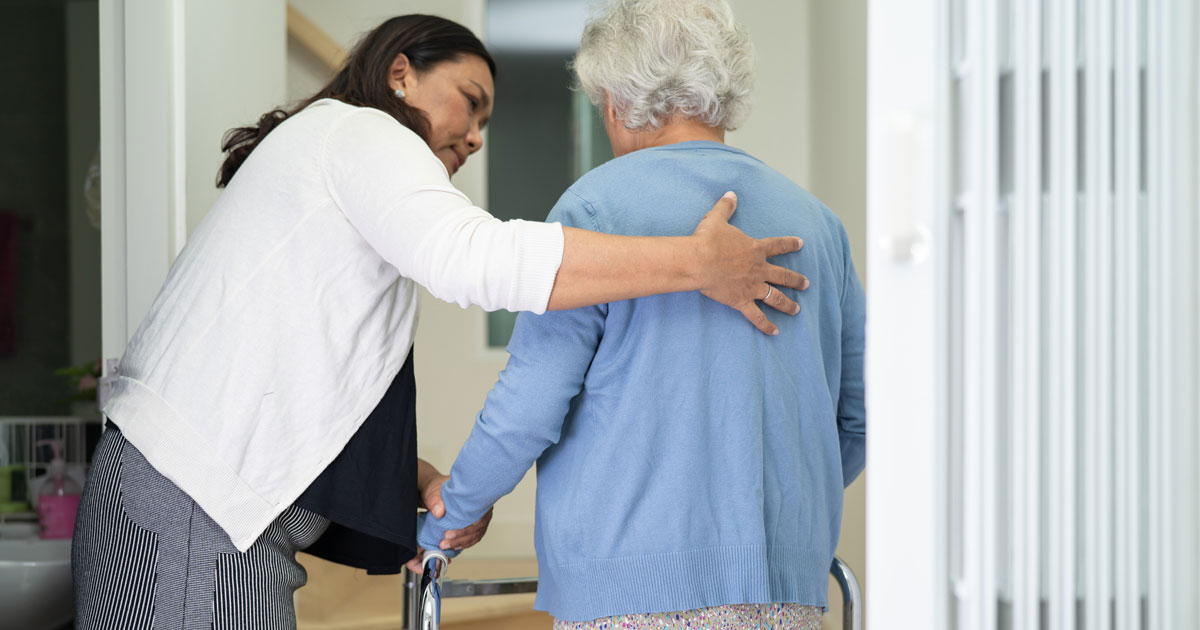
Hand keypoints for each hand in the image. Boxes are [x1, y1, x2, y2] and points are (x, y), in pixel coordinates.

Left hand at [419, 475, 494, 547]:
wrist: (436, 492)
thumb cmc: (438, 490)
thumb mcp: (434, 493)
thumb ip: (436, 501)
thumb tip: (439, 512)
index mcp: (476, 497)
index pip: (477, 516)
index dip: (465, 528)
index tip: (448, 533)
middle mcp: (481, 508)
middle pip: (477, 528)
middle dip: (461, 538)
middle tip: (445, 541)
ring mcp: (479, 517)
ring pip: (476, 535)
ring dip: (461, 543)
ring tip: (446, 545)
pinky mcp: (474, 525)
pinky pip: (473, 537)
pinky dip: (464, 543)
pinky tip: (454, 546)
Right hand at [691, 191, 809, 334]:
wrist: (698, 261)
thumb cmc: (707, 240)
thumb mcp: (716, 219)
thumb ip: (726, 207)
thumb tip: (731, 193)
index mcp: (755, 249)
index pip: (778, 245)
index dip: (790, 244)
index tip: (801, 243)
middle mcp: (759, 269)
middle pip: (783, 275)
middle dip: (796, 279)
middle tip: (806, 284)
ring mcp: (752, 287)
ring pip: (776, 297)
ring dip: (788, 304)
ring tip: (796, 309)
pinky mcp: (741, 301)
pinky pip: (757, 316)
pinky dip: (766, 325)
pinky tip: (775, 332)